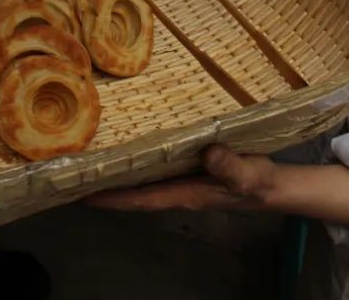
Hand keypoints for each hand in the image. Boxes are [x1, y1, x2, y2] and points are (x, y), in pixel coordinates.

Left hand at [87, 143, 348, 226]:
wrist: (275, 186)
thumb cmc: (259, 181)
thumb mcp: (247, 173)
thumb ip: (228, 165)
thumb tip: (207, 152)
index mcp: (184, 194)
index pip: (140, 199)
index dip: (111, 199)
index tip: (81, 194)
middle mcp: (176, 189)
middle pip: (133, 193)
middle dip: (105, 187)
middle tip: (73, 174)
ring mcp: (182, 181)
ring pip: (142, 181)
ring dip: (119, 175)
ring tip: (92, 161)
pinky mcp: (189, 171)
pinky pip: (155, 169)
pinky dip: (138, 163)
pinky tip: (129, 150)